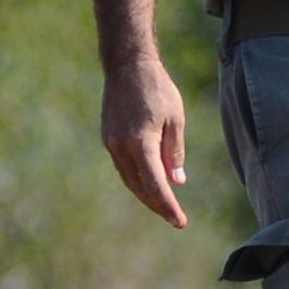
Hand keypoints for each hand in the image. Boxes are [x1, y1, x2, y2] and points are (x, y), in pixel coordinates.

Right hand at [102, 56, 189, 225]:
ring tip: (164, 208)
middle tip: (175, 219)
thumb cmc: (157, 90)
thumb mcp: (176, 120)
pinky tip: (150, 185)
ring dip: (146, 195)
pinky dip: (138, 180)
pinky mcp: (109, 139)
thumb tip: (176, 182)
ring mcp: (112, 143)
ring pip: (130, 180)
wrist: (127, 67)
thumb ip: (174, 152)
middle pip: (140, 187)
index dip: (168, 206)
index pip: (156, 184)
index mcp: (140, 143)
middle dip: (158, 205)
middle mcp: (121, 147)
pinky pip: (124, 167)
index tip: (179, 222)